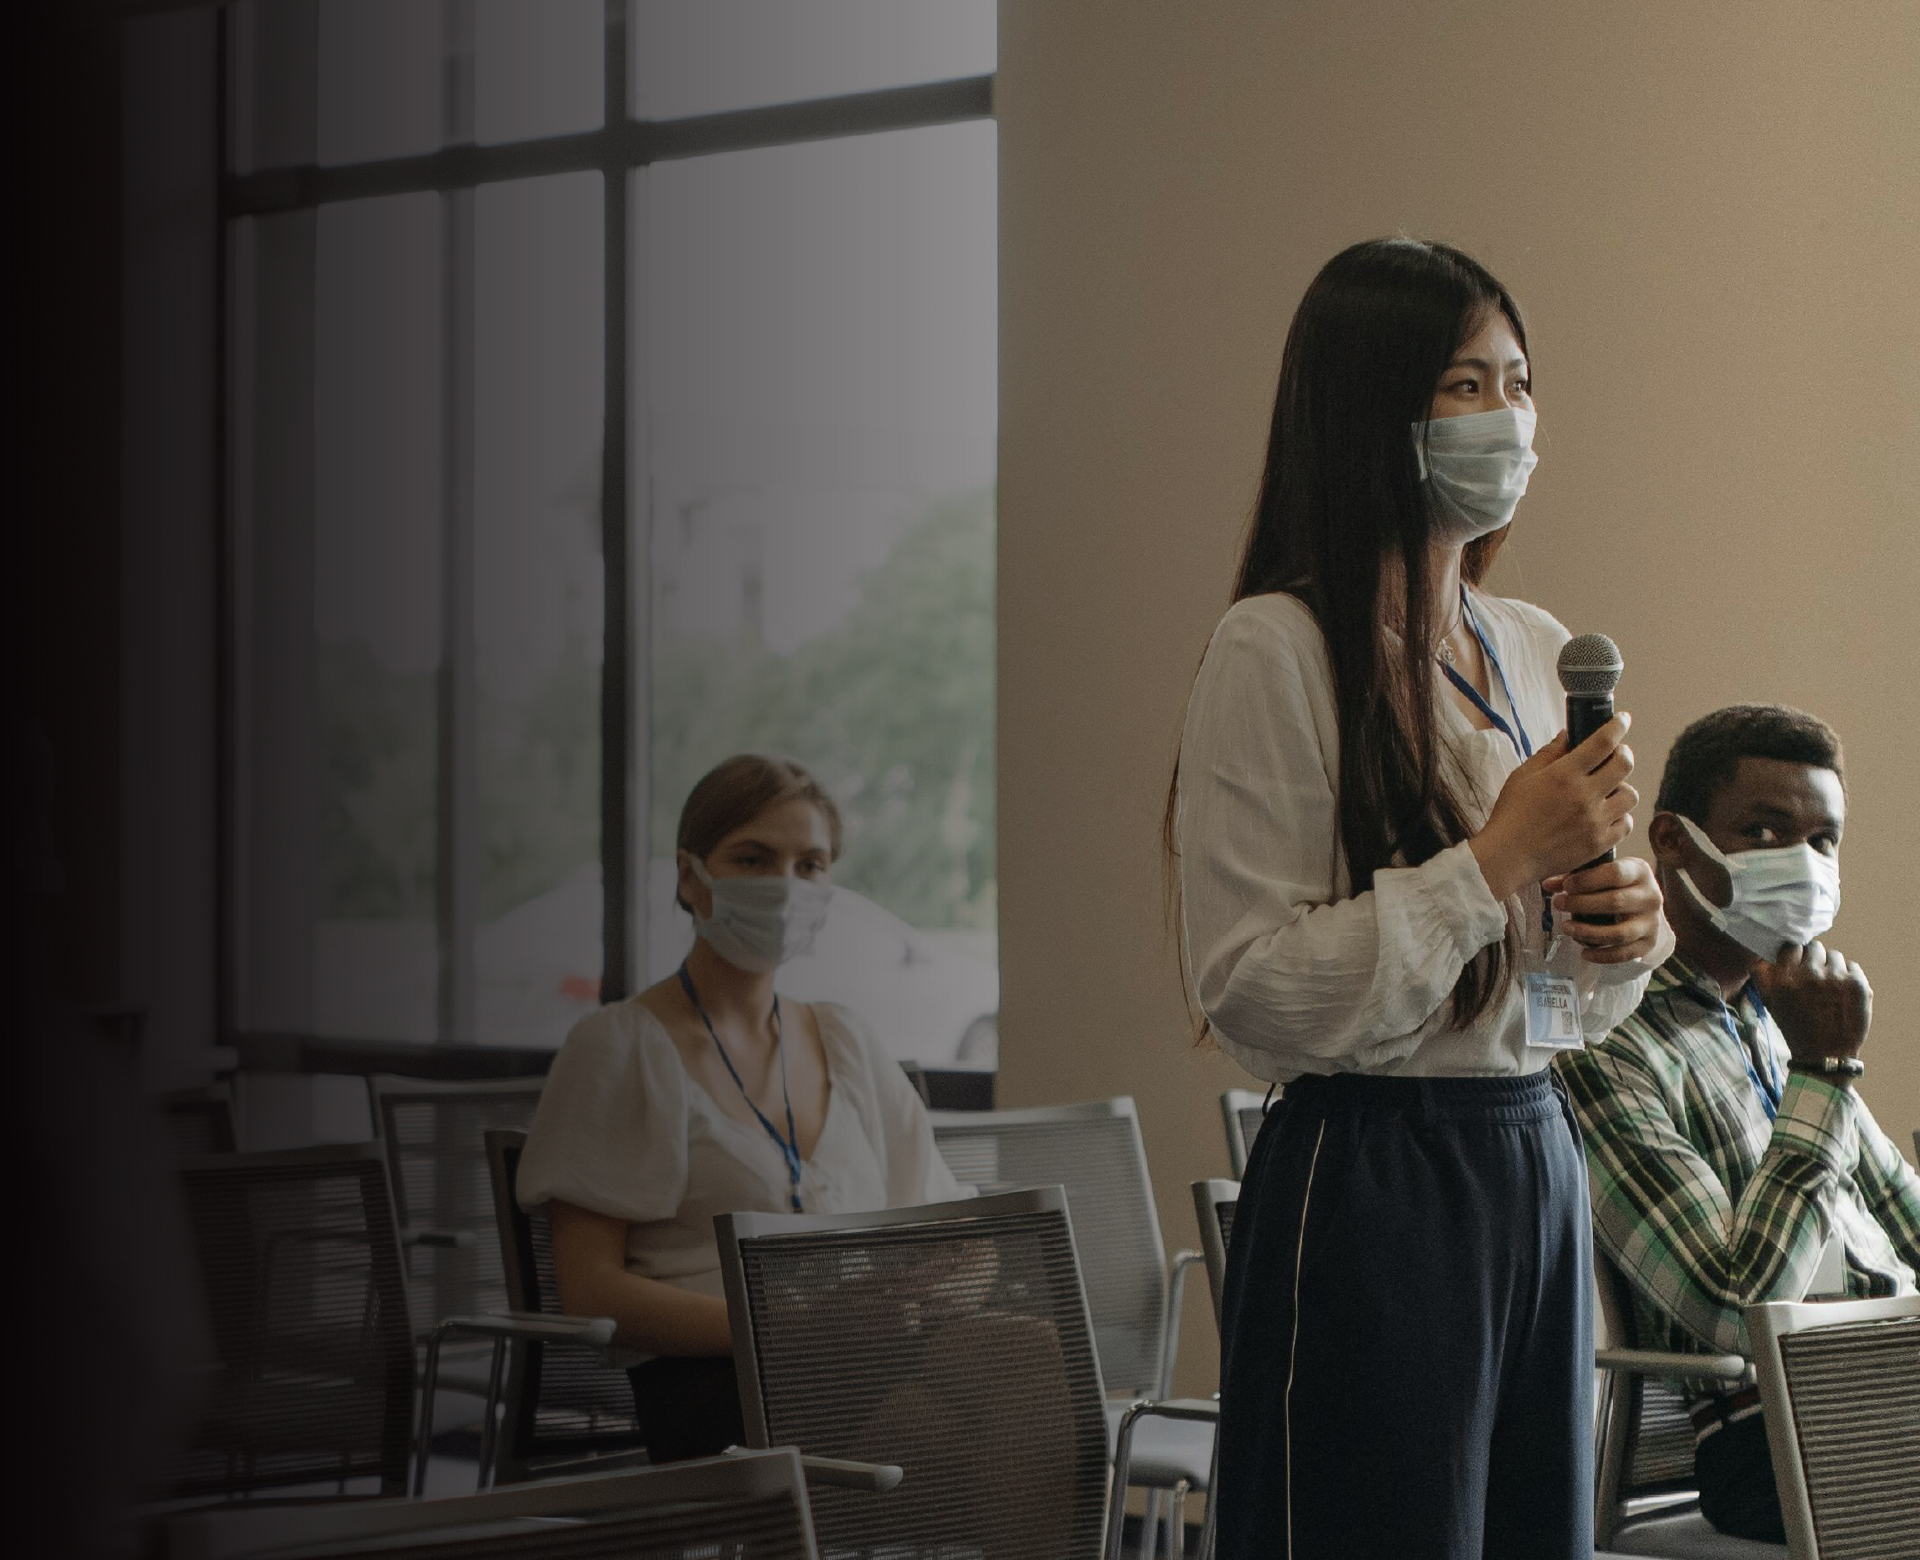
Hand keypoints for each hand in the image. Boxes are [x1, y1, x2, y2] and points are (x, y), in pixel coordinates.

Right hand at [1470, 715, 1637, 899]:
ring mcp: (1595, 822)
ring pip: (1630, 795)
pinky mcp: (1599, 843)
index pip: (1603, 742)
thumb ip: (1549, 753)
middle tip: (1616, 754)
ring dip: (1622, 787)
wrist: (1508, 856)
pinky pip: (1625, 823)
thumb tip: (1569, 735)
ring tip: (1608, 789)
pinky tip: (1605, 814)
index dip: (1618, 725)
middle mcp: (1584, 796)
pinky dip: (1619, 815)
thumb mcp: (1523, 776)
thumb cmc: (1511, 814)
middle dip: (1624, 753)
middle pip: (1625, 764)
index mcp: (1564, 775)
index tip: (1623, 719)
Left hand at [1547, 856, 1663, 964]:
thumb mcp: (1602, 873)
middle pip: (1615, 902)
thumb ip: (1575, 877)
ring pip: (1618, 933)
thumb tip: (1547, 884)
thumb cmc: (1616, 885)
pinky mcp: (1648, 943)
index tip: (1566, 886)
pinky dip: (1602, 956)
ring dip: (1588, 932)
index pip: (1615, 874)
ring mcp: (1651, 922)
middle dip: (1581, 905)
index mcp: (1639, 872)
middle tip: (1558, 904)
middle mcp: (1650, 897)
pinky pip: (1624, 954)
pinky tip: (1584, 952)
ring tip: (1566, 928)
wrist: (1645, 907)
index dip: (1587, 880)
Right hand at [1752, 942, 1871, 1069]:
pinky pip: (1852, 965)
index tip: (1797, 964)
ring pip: (1834, 955)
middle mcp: (1809, 974)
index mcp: (1784, 978)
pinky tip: (1843, 993)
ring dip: (1831, 967)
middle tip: (1814, 976)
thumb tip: (1766, 949)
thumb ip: (1762, 973)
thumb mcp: (1769, 1001)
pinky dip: (1848, 976)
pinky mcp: (1857, 984)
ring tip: (1830, 986)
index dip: (1794, 954)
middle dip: (1814, 959)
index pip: (1791, 946)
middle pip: (1814, 947)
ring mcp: (1835, 978)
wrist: (1825, 1055)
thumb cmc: (1795, 1026)